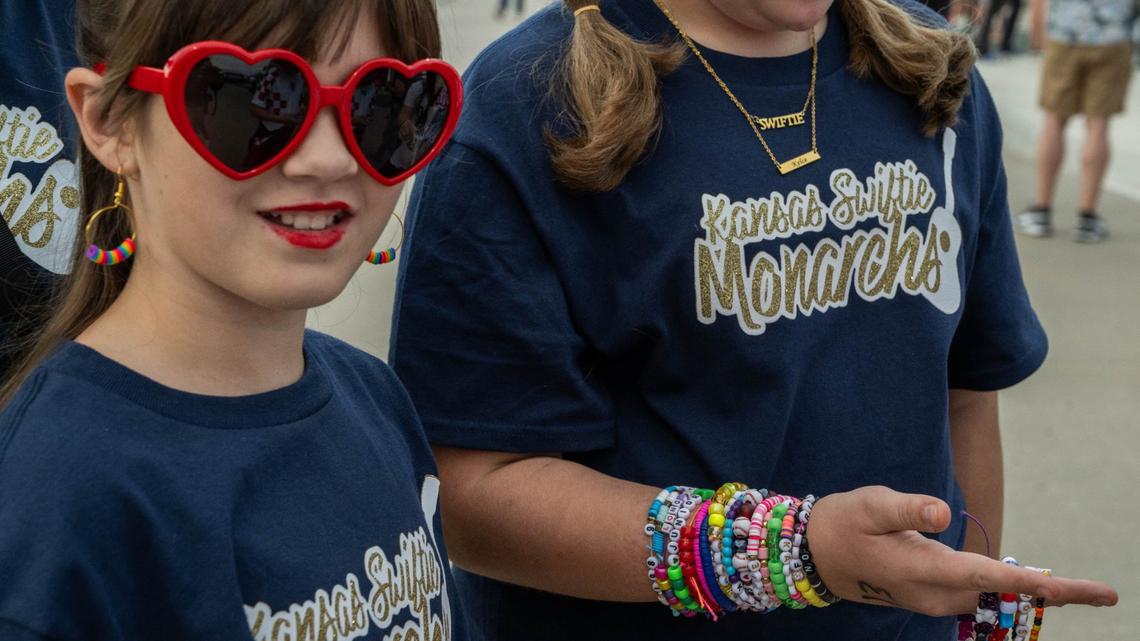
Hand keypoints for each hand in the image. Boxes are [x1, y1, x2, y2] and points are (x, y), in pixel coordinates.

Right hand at [806, 486, 1117, 615]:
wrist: (813, 556)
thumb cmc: (842, 522)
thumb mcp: (870, 503)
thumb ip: (908, 509)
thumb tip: (945, 513)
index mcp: (922, 569)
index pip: (991, 577)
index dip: (1037, 583)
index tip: (1080, 589)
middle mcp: (932, 594)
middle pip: (1002, 593)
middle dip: (1051, 593)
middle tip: (1104, 594)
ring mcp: (930, 601)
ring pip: (991, 596)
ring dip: (1030, 593)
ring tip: (1078, 591)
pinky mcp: (928, 597)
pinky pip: (976, 595)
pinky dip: (1004, 589)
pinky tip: (1025, 583)